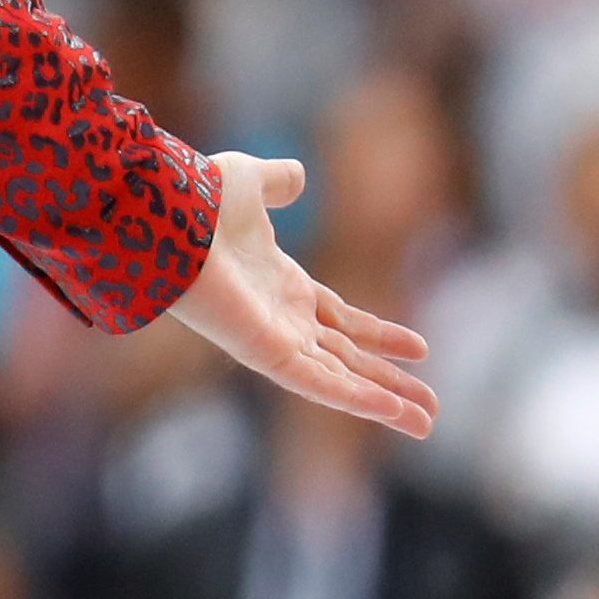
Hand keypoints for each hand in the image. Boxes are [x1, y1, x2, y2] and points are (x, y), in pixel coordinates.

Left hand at [166, 154, 433, 435]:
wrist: (168, 215)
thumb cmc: (198, 198)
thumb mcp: (249, 181)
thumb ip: (276, 182)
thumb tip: (297, 176)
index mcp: (281, 285)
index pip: (341, 320)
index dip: (379, 336)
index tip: (420, 349)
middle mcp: (280, 318)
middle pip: (347, 358)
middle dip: (389, 382)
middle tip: (430, 406)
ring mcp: (274, 339)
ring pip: (341, 379)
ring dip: (384, 402)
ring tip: (427, 423)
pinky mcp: (265, 353)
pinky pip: (319, 383)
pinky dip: (357, 400)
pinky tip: (393, 414)